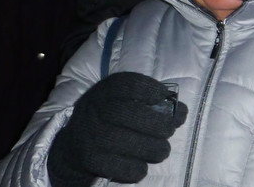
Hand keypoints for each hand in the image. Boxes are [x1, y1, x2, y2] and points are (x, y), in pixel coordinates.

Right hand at [47, 72, 187, 186]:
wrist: (72, 147)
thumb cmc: (109, 120)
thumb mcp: (122, 102)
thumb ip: (150, 103)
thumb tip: (181, 111)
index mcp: (105, 91)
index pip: (128, 84)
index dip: (150, 89)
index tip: (164, 97)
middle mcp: (94, 110)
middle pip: (130, 114)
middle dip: (158, 124)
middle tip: (170, 131)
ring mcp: (90, 135)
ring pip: (128, 142)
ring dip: (154, 149)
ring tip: (161, 150)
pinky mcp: (90, 160)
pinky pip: (121, 166)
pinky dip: (138, 168)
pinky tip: (141, 165)